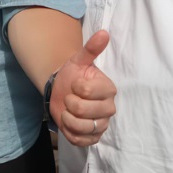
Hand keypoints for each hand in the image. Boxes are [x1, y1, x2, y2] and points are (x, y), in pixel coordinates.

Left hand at [51, 29, 116, 146]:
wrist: (63, 91)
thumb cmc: (73, 75)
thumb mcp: (78, 60)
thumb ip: (91, 48)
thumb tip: (104, 32)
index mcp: (109, 89)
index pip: (87, 90)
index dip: (75, 86)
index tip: (75, 83)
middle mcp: (109, 109)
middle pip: (83, 110)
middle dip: (69, 102)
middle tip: (71, 97)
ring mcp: (102, 125)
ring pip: (82, 126)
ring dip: (68, 116)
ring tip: (69, 109)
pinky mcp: (93, 138)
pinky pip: (79, 140)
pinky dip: (69, 131)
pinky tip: (69, 120)